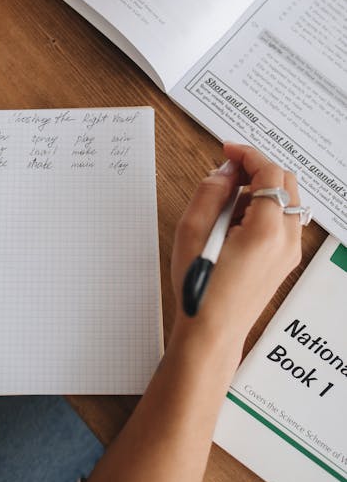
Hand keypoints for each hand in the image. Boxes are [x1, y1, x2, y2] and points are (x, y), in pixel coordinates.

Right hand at [170, 142, 302, 352]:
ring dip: (262, 188)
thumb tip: (224, 171)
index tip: (229, 150)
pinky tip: (236, 219)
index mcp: (266, 231)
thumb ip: (210, 192)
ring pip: (287, 200)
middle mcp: (286, 240)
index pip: (270, 173)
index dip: (248, 154)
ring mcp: (289, 252)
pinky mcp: (284, 260)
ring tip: (227, 200)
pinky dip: (265, 207)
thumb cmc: (201, 290)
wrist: (212, 331)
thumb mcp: (192, 232)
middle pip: (286, 182)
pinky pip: (283, 220)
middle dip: (257, 169)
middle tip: (228, 169)